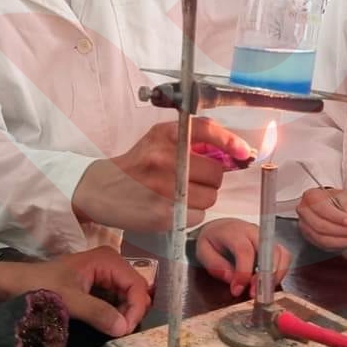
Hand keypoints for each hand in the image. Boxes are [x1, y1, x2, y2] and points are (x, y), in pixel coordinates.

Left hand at [0, 246, 150, 336]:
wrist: (12, 284)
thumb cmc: (39, 286)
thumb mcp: (69, 300)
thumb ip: (97, 312)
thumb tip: (123, 328)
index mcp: (107, 259)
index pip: (137, 284)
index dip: (136, 308)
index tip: (125, 330)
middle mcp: (110, 263)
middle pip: (135, 290)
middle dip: (131, 312)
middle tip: (120, 333)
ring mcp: (103, 275)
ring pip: (126, 297)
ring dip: (123, 315)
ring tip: (113, 331)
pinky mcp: (96, 286)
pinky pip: (114, 301)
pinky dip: (114, 314)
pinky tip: (107, 324)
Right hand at [73, 118, 250, 231]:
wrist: (102, 189)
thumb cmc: (137, 164)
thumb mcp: (159, 139)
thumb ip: (193, 137)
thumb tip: (232, 147)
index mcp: (166, 135)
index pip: (207, 131)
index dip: (232, 142)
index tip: (244, 152)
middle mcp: (165, 158)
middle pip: (216, 172)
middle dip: (211, 177)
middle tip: (193, 178)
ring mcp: (165, 188)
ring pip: (211, 196)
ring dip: (202, 198)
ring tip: (181, 194)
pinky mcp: (164, 214)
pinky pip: (198, 215)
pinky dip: (191, 214)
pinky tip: (173, 207)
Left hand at [196, 218, 291, 296]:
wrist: (221, 227)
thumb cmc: (213, 240)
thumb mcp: (204, 251)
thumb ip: (216, 265)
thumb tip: (232, 279)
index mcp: (234, 232)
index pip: (244, 250)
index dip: (243, 272)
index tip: (237, 290)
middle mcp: (254, 231)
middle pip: (269, 251)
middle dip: (265, 276)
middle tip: (254, 294)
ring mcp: (266, 237)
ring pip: (281, 254)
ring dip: (275, 275)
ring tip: (262, 291)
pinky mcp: (273, 243)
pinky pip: (285, 256)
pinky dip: (280, 272)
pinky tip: (268, 283)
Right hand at [295, 187, 346, 249]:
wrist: (325, 203)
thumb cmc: (333, 198)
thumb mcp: (343, 195)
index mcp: (311, 197)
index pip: (323, 210)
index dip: (339, 218)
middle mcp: (304, 212)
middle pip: (321, 226)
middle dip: (342, 231)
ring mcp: (305, 226)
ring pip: (322, 239)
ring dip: (341, 241)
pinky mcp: (309, 237)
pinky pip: (323, 246)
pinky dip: (338, 245)